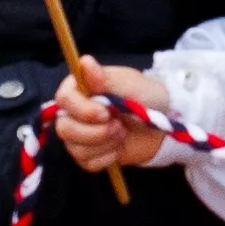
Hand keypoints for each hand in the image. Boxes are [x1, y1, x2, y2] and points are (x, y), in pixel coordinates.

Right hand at [52, 58, 168, 173]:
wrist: (161, 123)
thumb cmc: (144, 96)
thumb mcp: (128, 83)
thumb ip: (105, 77)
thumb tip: (85, 62)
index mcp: (78, 88)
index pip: (63, 99)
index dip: (82, 109)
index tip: (106, 113)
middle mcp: (73, 112)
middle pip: (64, 128)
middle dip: (94, 133)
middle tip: (119, 127)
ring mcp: (78, 135)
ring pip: (75, 148)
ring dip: (104, 144)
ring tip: (122, 134)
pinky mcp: (87, 155)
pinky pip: (87, 163)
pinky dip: (107, 157)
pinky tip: (119, 148)